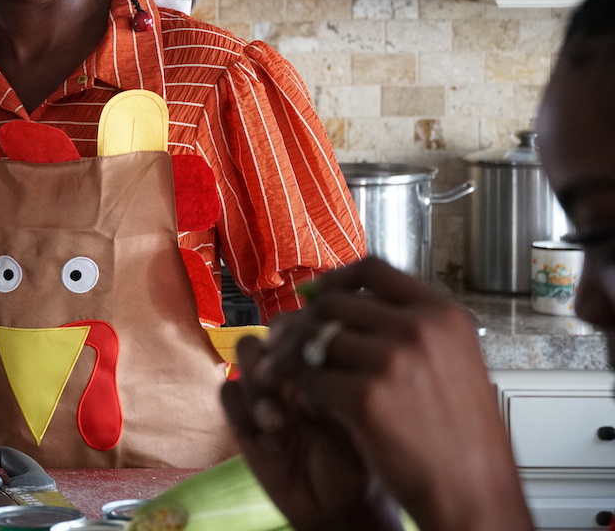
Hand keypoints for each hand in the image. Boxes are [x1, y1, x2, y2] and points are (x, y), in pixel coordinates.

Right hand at [222, 334, 400, 530]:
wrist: (342, 509)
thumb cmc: (363, 461)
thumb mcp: (361, 412)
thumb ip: (337, 375)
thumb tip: (316, 346)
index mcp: (327, 359)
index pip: (305, 320)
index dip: (302, 333)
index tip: (316, 360)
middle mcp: (296, 369)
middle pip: (271, 330)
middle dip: (277, 355)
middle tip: (286, 384)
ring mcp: (269, 390)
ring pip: (245, 354)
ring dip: (257, 383)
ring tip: (277, 422)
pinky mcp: (244, 416)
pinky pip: (227, 391)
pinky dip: (243, 411)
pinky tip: (269, 442)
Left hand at [250, 257, 533, 530]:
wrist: (473, 494)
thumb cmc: (460, 436)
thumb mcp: (453, 361)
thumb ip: (407, 326)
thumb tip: (339, 295)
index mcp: (443, 314)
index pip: (373, 268)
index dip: (336, 279)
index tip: (315, 295)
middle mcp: (419, 328)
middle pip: (334, 303)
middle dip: (306, 325)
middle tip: (290, 348)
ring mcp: (392, 360)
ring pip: (317, 342)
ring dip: (302, 363)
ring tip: (306, 384)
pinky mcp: (365, 397)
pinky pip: (313, 381)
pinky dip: (309, 397)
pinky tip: (323, 413)